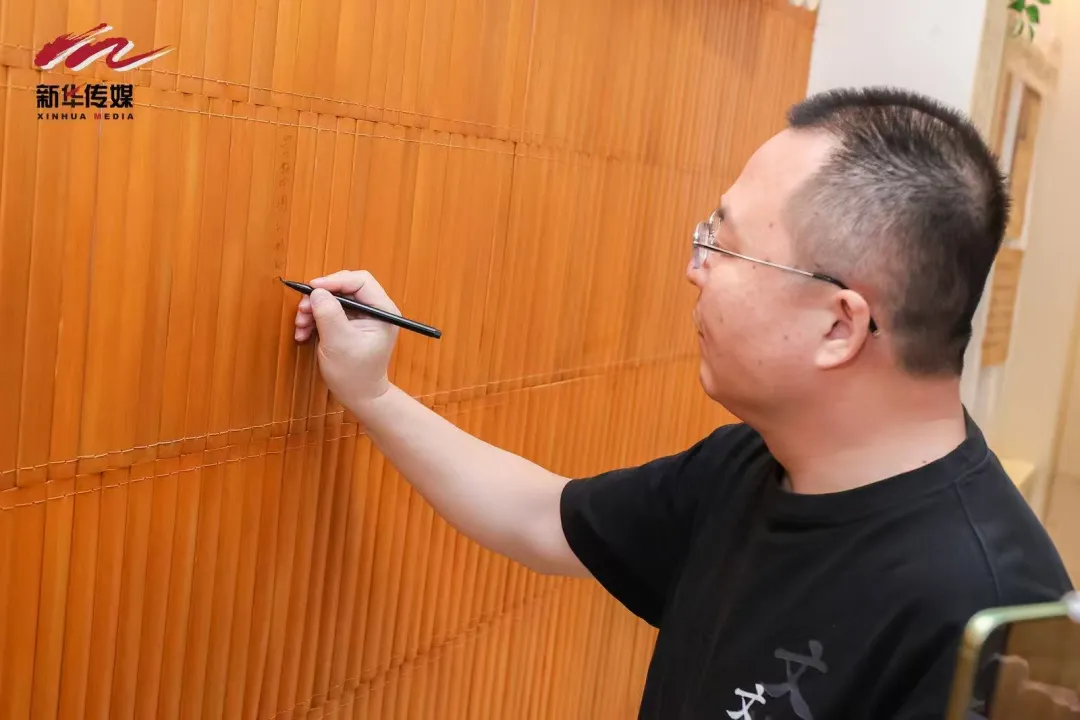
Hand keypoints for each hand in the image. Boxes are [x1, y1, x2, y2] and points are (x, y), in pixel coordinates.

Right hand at [293, 270, 399, 405]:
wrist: (359, 397)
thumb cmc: (355, 374)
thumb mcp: (338, 342)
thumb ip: (329, 314)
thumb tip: (317, 291)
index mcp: (383, 311)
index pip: (360, 281)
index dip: (334, 281)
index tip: (312, 288)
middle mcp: (375, 310)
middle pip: (345, 287)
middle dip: (321, 297)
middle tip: (302, 309)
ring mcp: (362, 317)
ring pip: (334, 299)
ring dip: (314, 309)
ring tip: (301, 326)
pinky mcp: (350, 324)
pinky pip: (330, 311)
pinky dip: (315, 319)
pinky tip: (304, 333)